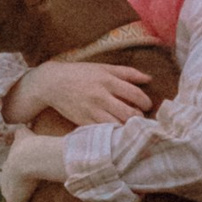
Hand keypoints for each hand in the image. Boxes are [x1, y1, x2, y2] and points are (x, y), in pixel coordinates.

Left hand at [0, 131, 66, 201]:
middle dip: (11, 193)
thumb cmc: (30, 145)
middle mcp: (5, 179)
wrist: (29, 157)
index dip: (10, 177)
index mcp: (8, 164)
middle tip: (17, 199)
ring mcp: (8, 192)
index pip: (7, 172)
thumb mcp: (24, 134)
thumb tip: (22, 123)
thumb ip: (22, 129)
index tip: (13, 180)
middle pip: (6, 188)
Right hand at [6, 58, 151, 128]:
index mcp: (108, 80)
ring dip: (127, 128)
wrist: (53, 83)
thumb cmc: (81, 74)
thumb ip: (127, 72)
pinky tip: (116, 132)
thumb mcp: (103, 68)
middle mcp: (100, 96)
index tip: (147, 106)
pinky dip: (112, 133)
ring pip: (117, 125)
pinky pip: (102, 131)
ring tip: (131, 127)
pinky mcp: (83, 122)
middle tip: (141, 119)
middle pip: (128, 113)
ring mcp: (91, 110)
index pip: (135, 94)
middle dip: (139, 118)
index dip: (145, 102)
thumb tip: (149, 78)